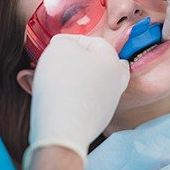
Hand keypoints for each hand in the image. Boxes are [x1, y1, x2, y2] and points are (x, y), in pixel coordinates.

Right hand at [23, 34, 129, 169]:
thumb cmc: (63, 83)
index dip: (69, 41)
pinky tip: (60, 96)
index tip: (54, 47)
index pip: (91, 41)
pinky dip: (74, 95)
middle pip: (96, 62)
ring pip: (92, 81)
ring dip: (74, 77)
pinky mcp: (99, 118)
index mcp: (111, 59)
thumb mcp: (60, 47)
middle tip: (59, 63)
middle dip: (76, 60)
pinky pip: (86, 100)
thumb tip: (65, 47)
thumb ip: (64, 41)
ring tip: (54, 79)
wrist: (63, 128)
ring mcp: (109, 101)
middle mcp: (115, 80)